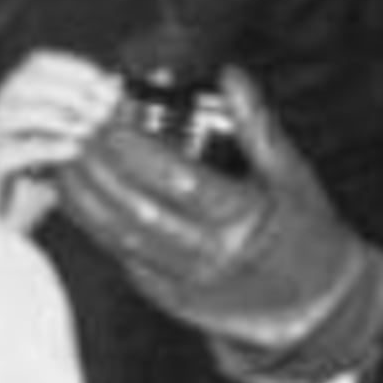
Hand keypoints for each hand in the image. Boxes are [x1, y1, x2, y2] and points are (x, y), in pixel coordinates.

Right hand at [0, 47, 117, 232]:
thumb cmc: (13, 207)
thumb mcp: (53, 165)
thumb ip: (76, 136)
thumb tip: (113, 104)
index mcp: (5, 114)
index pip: (34, 67)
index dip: (72, 68)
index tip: (105, 84)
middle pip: (21, 82)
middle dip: (69, 89)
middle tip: (102, 109)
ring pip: (8, 112)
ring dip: (55, 114)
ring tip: (88, 130)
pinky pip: (4, 155)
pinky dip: (43, 148)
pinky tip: (72, 152)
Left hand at [59, 70, 382, 382]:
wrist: (317, 307)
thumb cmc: (306, 233)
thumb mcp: (293, 176)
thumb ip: (258, 125)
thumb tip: (231, 75)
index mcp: (244, 219)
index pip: (178, 180)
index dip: (137, 150)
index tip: (110, 120)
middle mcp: (212, 254)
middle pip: (139, 209)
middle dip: (99, 170)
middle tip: (75, 134)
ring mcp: (188, 282)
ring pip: (122, 239)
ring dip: (86, 200)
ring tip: (65, 162)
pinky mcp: (172, 299)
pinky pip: (125, 261)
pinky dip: (97, 230)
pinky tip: (78, 201)